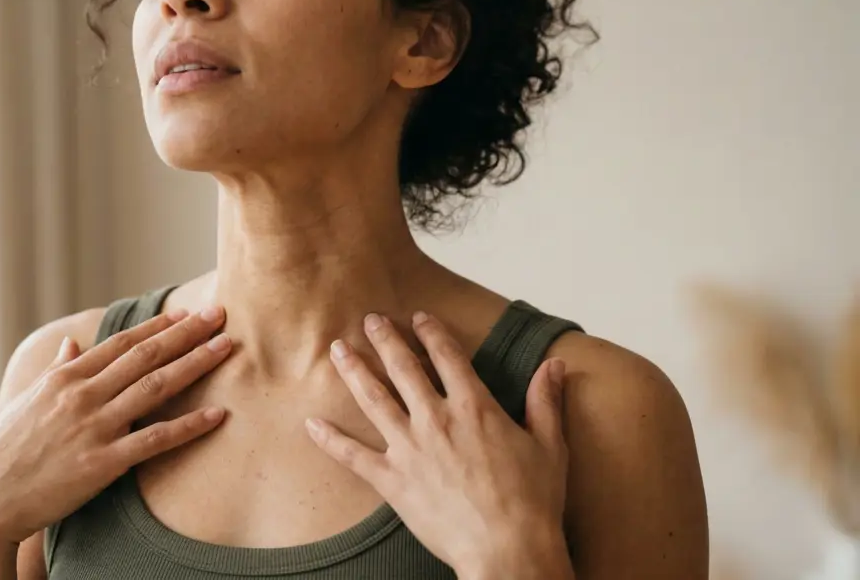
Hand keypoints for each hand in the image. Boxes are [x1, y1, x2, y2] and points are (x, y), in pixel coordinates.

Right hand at [0, 306, 232, 546]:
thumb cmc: (4, 451)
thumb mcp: (27, 401)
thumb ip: (55, 370)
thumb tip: (72, 343)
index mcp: (64, 377)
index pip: (121, 343)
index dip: (158, 326)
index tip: (187, 313)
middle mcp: (81, 395)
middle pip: (145, 356)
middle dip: (187, 333)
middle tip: (220, 315)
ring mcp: (93, 427)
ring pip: (155, 387)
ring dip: (195, 364)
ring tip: (226, 348)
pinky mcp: (102, 463)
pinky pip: (155, 440)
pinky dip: (189, 425)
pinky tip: (217, 414)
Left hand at [305, 311, 571, 577]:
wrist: (507, 551)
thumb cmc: (533, 503)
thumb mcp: (549, 446)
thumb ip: (545, 401)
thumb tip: (555, 365)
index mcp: (474, 407)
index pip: (447, 356)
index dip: (431, 331)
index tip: (419, 317)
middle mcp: (436, 419)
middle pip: (403, 367)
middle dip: (385, 339)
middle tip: (370, 320)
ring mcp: (409, 448)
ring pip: (373, 399)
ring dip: (354, 371)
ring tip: (338, 349)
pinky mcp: (391, 481)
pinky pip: (352, 455)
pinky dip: (330, 439)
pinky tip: (311, 424)